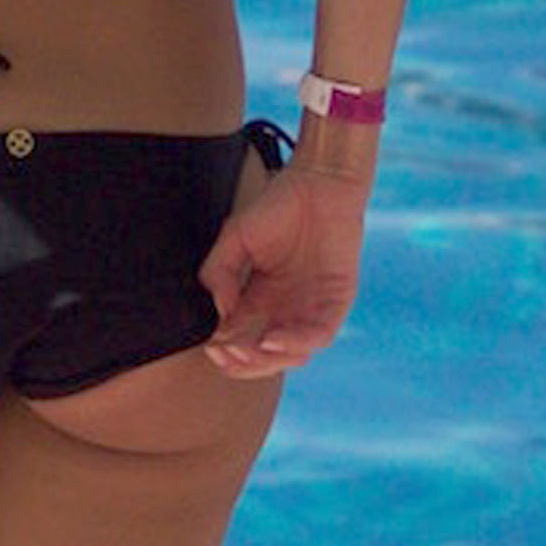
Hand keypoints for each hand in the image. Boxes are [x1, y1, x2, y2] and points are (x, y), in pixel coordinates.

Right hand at [197, 161, 368, 377]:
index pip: (239, 340)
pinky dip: (296, 343)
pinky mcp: (336, 302)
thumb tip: (219, 313)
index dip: (224, 351)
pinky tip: (272, 340)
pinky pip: (319, 335)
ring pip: (292, 355)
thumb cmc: (278, 206)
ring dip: (267, 361)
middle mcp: (285, 311)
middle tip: (224, 354)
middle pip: (264, 357)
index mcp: (259, 300)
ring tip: (246, 350)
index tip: (210, 346)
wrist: (320, 181)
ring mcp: (311, 309)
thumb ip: (220, 272)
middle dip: (243, 363)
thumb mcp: (236, 238)